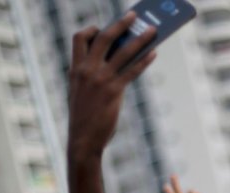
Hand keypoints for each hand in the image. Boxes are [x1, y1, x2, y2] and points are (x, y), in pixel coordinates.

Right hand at [66, 15, 156, 161]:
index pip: (79, 38)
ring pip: (124, 51)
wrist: (83, 140)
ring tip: (153, 31)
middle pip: (104, 37)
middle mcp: (87, 70)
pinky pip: (133, 70)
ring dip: (141, 38)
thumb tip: (118, 59)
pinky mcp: (114, 91)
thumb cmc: (84, 117)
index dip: (91, 30)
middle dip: (121, 23)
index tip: (102, 27)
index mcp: (75, 69)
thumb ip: (93, 75)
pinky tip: (153, 54)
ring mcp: (101, 80)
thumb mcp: (82, 92)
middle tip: (134, 15)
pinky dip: (145, 60)